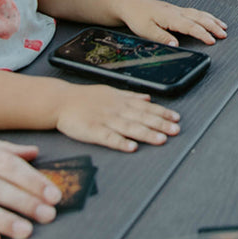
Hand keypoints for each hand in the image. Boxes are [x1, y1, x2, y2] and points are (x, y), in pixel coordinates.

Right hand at [56, 83, 180, 150]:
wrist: (61, 101)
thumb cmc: (86, 97)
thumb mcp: (111, 91)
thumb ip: (130, 96)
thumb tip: (148, 98)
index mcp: (122, 101)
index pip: (147, 108)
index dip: (162, 113)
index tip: (176, 118)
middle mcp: (117, 110)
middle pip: (142, 118)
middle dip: (160, 124)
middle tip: (176, 131)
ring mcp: (105, 120)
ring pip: (129, 128)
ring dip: (146, 134)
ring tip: (161, 140)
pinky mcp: (93, 131)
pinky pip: (109, 138)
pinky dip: (121, 142)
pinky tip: (132, 147)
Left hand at [120, 0, 227, 44]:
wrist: (130, 4)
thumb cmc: (137, 16)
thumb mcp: (146, 31)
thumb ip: (162, 38)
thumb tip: (176, 45)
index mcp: (171, 17)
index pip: (191, 26)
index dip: (203, 34)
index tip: (212, 41)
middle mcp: (177, 11)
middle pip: (200, 18)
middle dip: (213, 26)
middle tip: (224, 34)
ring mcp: (177, 9)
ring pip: (199, 13)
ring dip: (212, 19)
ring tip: (223, 26)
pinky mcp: (175, 10)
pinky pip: (195, 12)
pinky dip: (205, 15)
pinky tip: (208, 18)